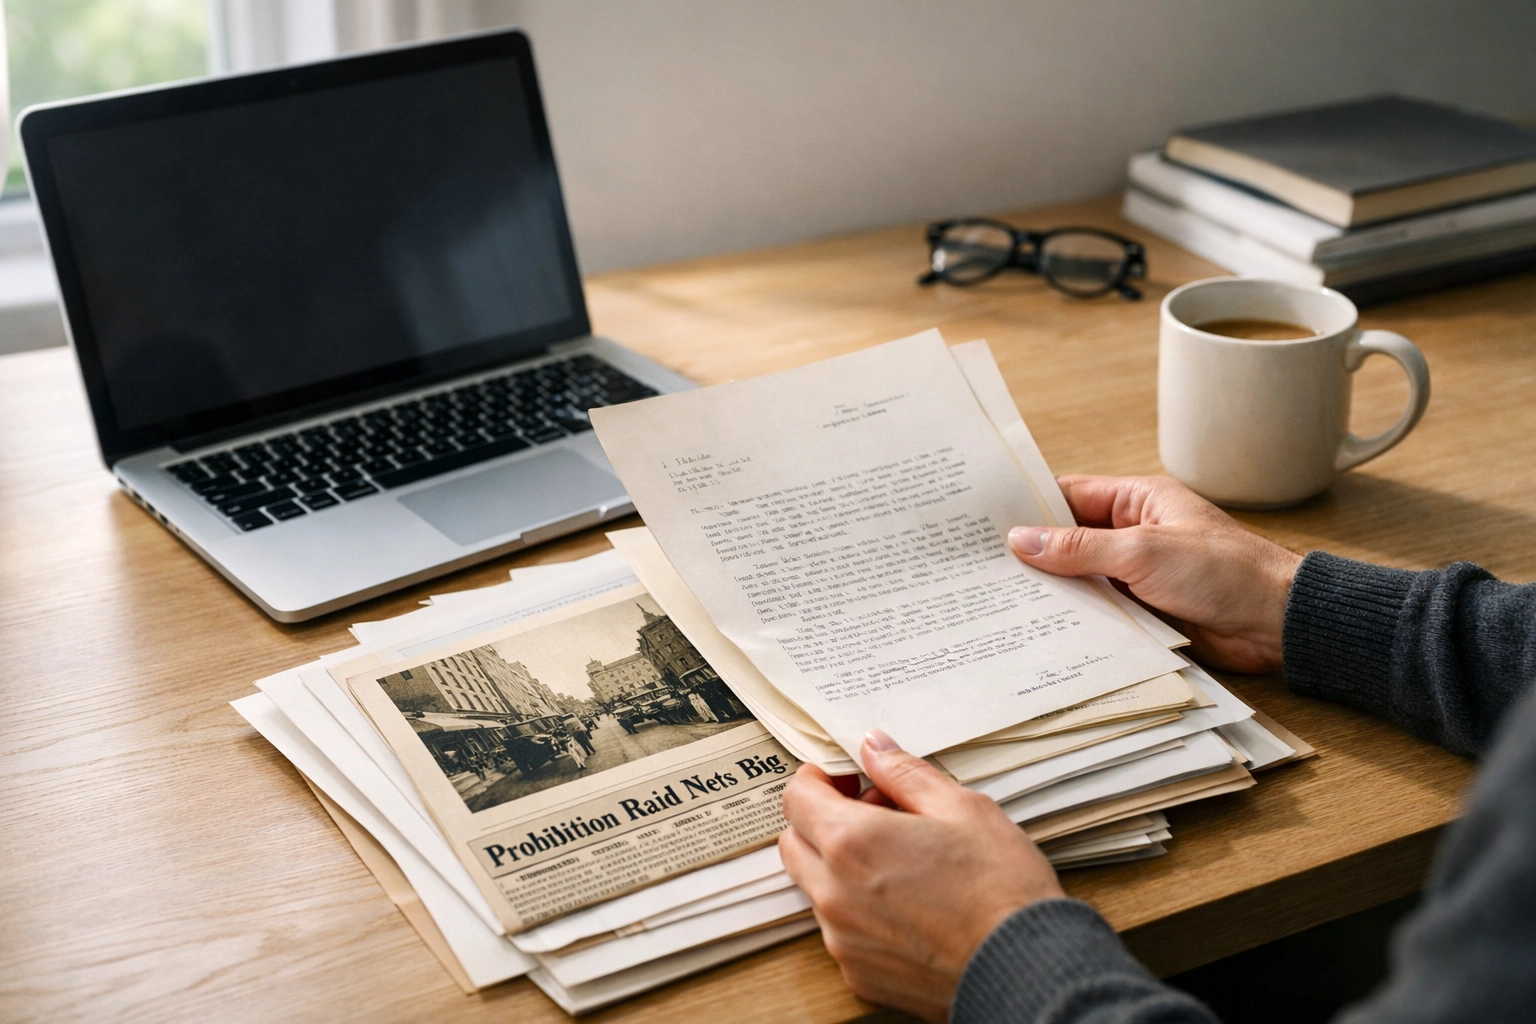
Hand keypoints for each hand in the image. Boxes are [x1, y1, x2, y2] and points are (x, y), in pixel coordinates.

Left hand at [779, 729, 1063, 1021]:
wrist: (1026, 969)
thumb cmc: (1001, 892)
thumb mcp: (962, 808)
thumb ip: (905, 774)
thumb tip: (875, 748)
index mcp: (852, 844)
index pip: (796, 797)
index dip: (819, 779)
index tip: (846, 779)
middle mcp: (834, 895)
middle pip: (794, 843)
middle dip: (822, 821)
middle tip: (873, 814)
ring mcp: (843, 939)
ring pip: (816, 888)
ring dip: (840, 867)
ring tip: (899, 860)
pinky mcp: (859, 974)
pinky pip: (839, 930)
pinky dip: (858, 910)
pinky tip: (907, 903)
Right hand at [1009, 475, 1301, 672]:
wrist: (1276, 624)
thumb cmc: (1225, 572)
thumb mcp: (1144, 551)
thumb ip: (1080, 548)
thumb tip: (1023, 539)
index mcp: (1138, 501)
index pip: (1070, 495)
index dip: (1029, 506)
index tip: (986, 520)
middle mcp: (1134, 534)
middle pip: (1070, 539)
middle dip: (1033, 552)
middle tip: (983, 566)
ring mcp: (1138, 574)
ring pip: (1081, 578)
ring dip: (1052, 589)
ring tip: (1000, 599)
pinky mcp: (1144, 610)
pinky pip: (1098, 610)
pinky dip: (1074, 617)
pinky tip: (1041, 627)